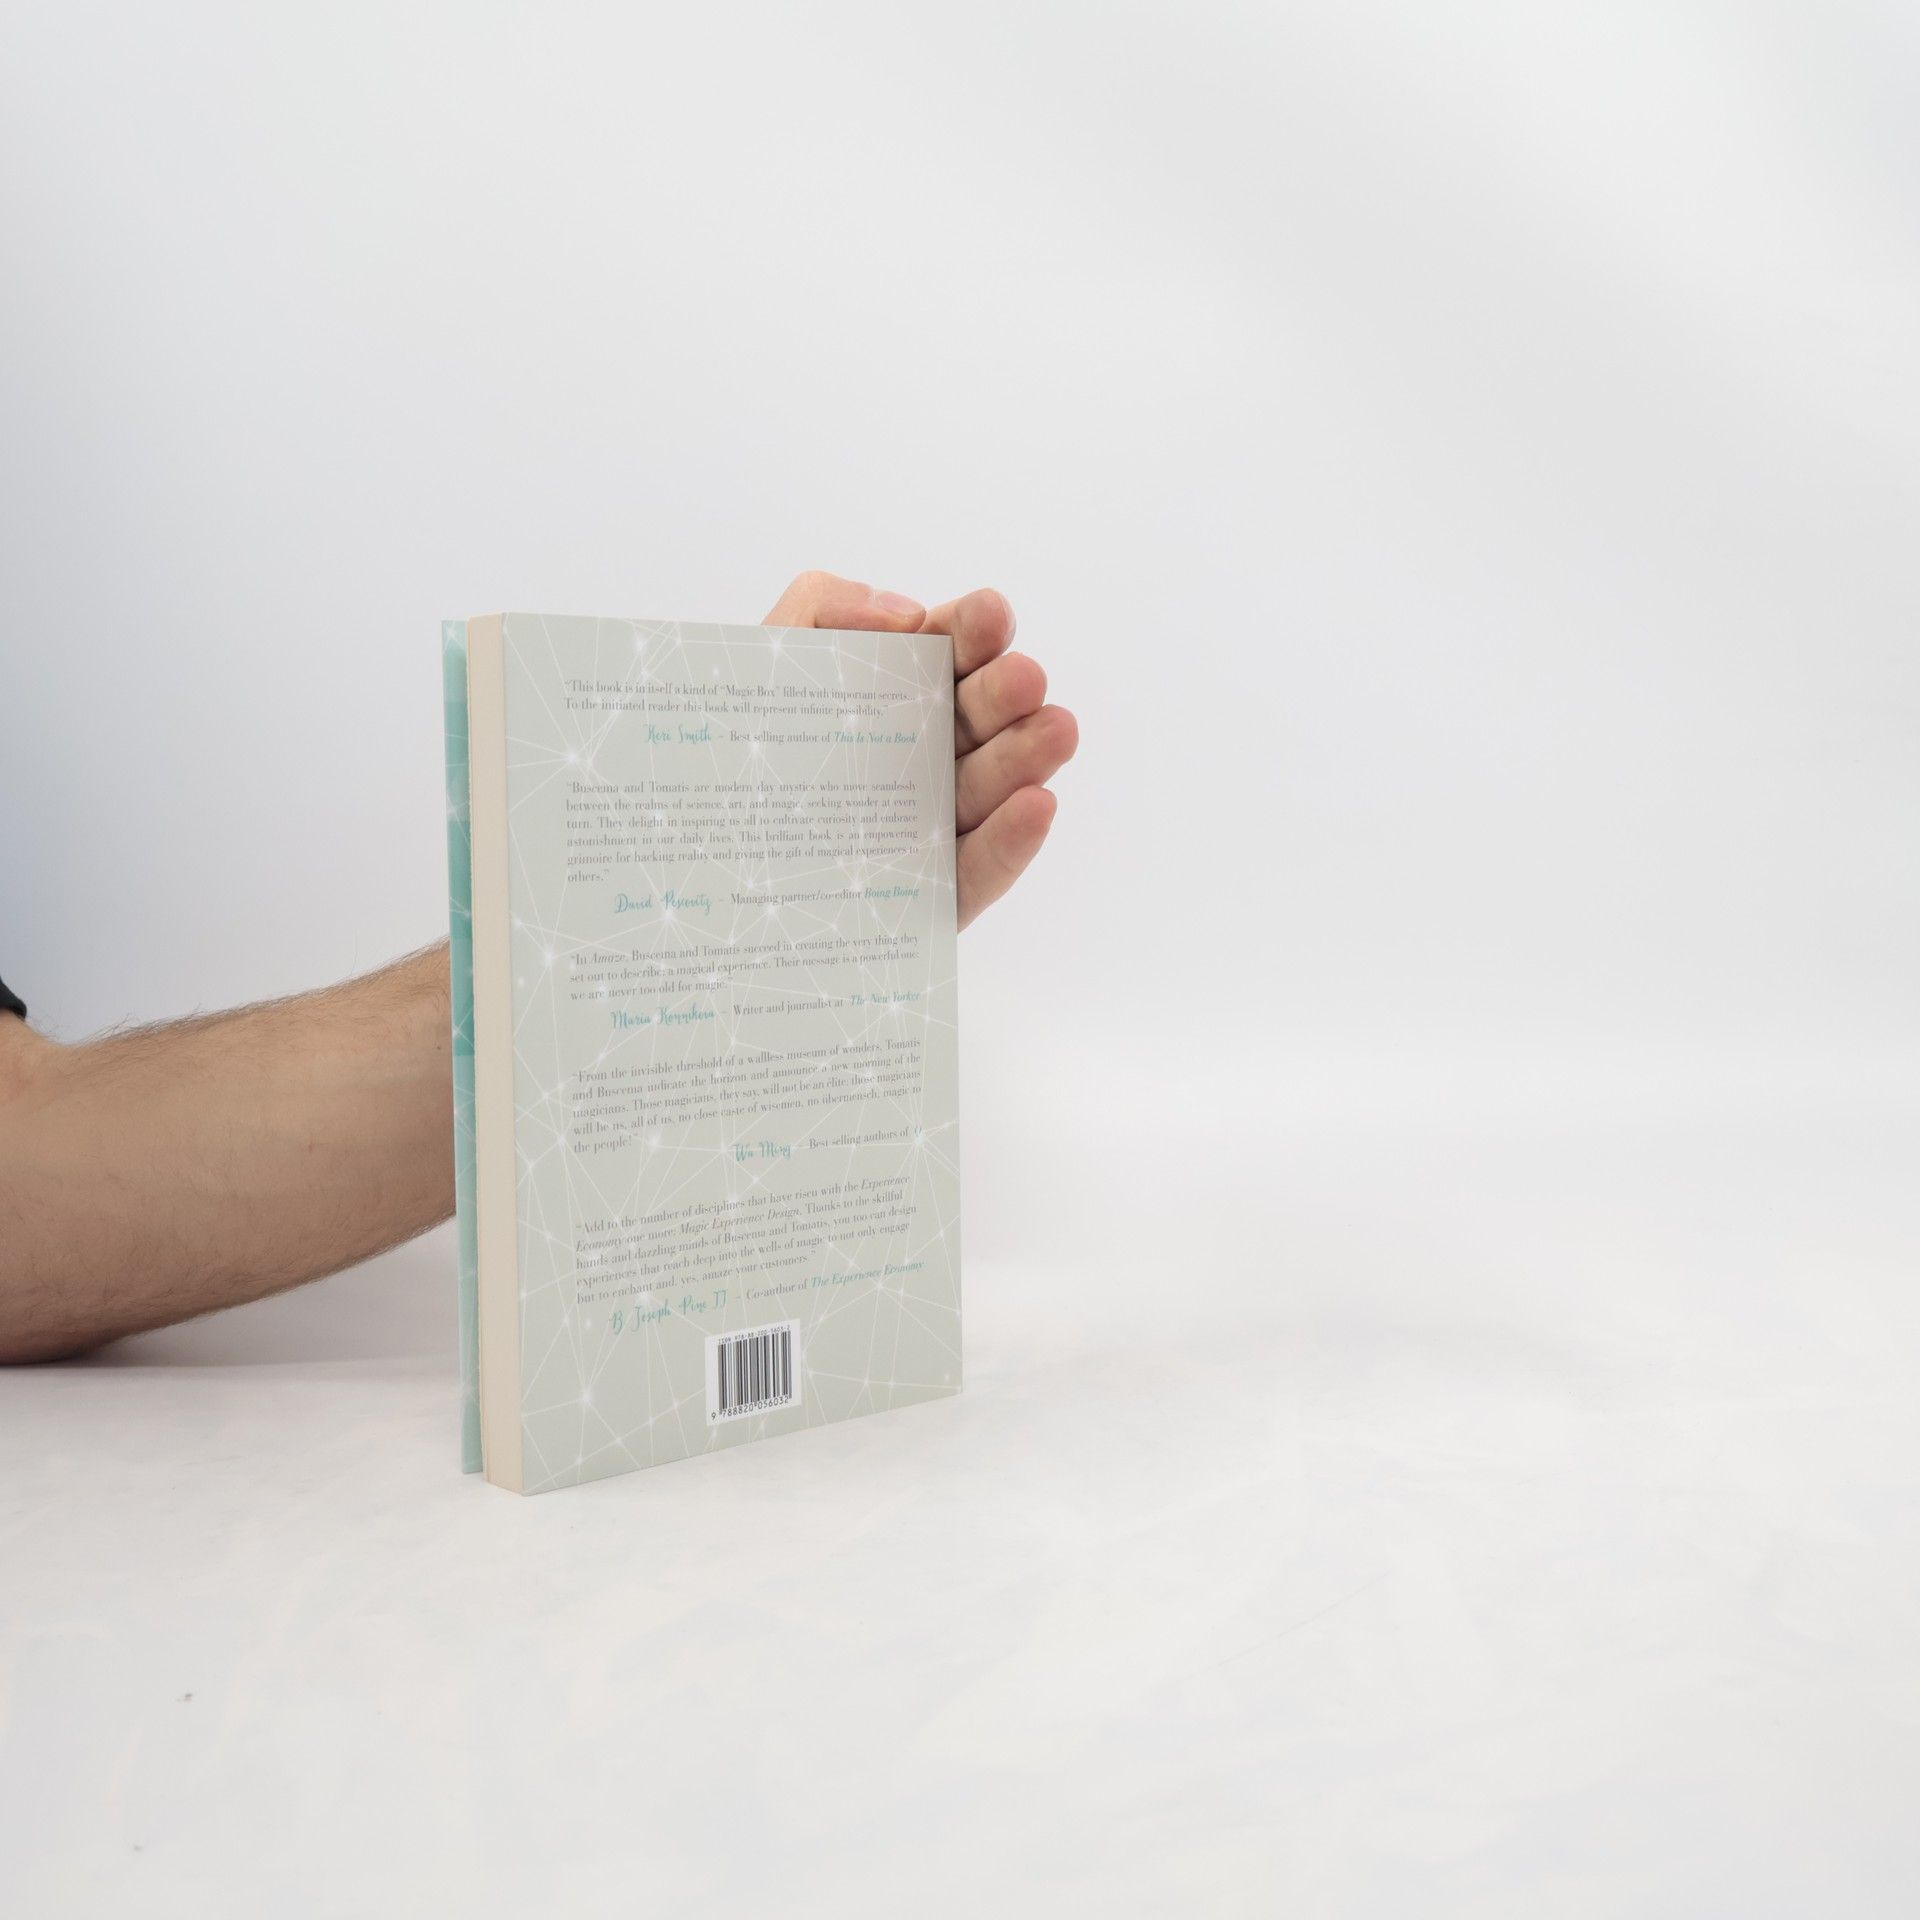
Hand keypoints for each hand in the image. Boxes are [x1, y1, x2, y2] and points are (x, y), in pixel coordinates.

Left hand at [763, 571, 1076, 929]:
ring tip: (1055, 732)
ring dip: (1026, 758)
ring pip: (989, 792)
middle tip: (1022, 680)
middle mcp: (924, 754)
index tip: (990, 617)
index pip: (949, 650)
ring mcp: (933, 826)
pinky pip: (976, 873)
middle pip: (979, 719)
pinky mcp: (930, 898)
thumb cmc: (732, 749)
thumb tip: (906, 617)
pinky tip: (1037, 806)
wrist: (688, 869)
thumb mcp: (762, 659)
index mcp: (893, 692)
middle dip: (1006, 693)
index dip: (976, 629)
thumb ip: (821, 607)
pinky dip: (1011, 843)